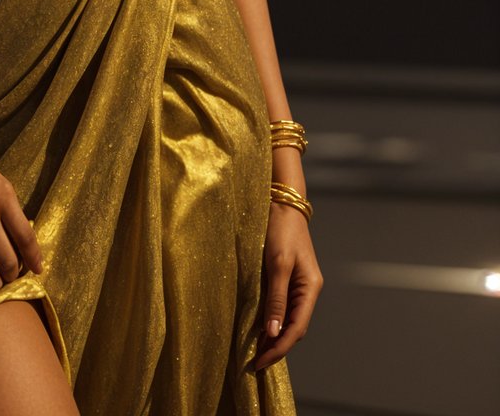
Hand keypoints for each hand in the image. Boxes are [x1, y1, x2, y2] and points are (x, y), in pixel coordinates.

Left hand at [251, 201, 323, 371]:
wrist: (282, 204)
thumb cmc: (280, 231)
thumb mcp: (277, 264)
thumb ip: (276, 298)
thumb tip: (273, 332)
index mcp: (311, 288)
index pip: (297, 328)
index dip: (280, 348)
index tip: (261, 362)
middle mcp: (308, 290)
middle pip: (295, 328)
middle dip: (277, 346)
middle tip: (255, 362)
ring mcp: (300, 285)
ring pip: (289, 320)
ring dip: (274, 336)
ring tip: (256, 351)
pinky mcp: (289, 279)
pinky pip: (283, 307)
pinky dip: (273, 321)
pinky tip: (260, 328)